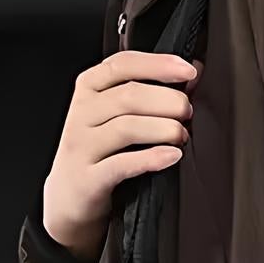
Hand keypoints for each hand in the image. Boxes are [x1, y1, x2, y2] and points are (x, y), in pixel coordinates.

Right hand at [41, 49, 200, 258]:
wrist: (70, 198)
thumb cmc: (100, 152)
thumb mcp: (119, 116)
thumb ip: (153, 91)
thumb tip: (193, 72)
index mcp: (89, 90)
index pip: (122, 65)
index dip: (158, 65)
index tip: (188, 71)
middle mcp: (81, 114)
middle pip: (129, 96)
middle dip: (168, 101)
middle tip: (188, 112)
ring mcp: (81, 147)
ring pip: (126, 127)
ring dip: (164, 129)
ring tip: (182, 136)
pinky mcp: (87, 179)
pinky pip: (121, 164)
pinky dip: (151, 158)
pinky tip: (172, 156)